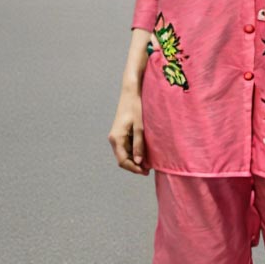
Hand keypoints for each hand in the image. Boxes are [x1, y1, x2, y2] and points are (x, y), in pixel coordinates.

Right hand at [108, 32, 157, 174]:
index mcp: (116, 138)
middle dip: (135, 165)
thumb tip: (139, 162)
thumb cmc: (136, 107)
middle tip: (150, 169)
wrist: (131, 91)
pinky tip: (145, 151)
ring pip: (125, 153)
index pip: (123, 161)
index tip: (146, 171)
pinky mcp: (121, 132)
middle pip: (123, 159)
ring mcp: (117, 135)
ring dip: (136, 159)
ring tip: (149, 161)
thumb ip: (139, 145)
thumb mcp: (140, 127)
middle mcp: (114, 138)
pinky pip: (127, 146)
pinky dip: (135, 151)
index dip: (134, 169)